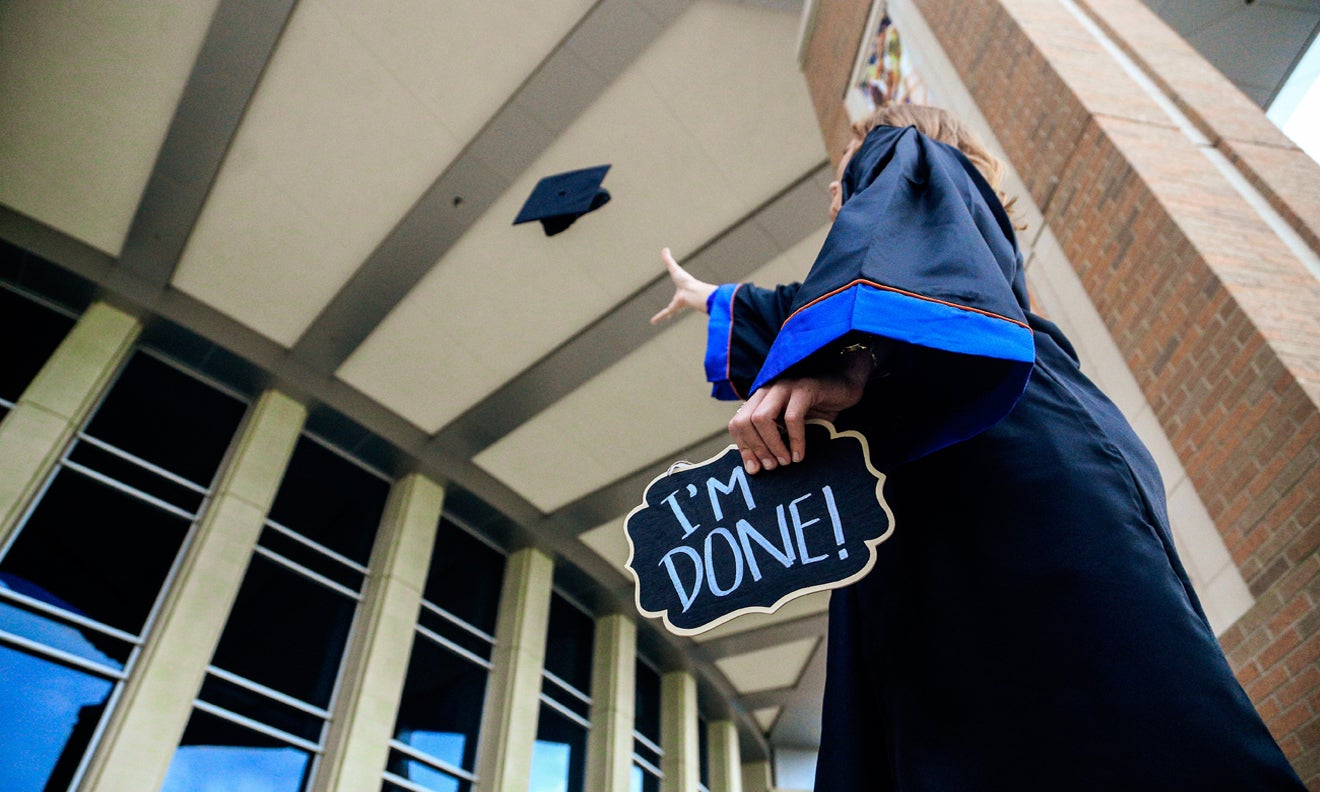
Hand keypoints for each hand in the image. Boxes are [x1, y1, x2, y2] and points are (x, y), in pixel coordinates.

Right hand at [650, 247, 716, 323]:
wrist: (692, 291)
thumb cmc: (686, 280)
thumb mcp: (675, 269)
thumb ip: (669, 260)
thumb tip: (664, 248)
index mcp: (681, 290)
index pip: (677, 292)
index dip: (676, 294)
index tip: (677, 297)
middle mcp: (679, 299)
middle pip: (675, 304)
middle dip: (672, 308)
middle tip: (670, 313)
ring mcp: (676, 305)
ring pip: (669, 311)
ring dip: (663, 316)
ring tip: (656, 321)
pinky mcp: (673, 308)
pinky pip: (664, 313)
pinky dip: (658, 317)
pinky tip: (652, 322)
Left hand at [728, 351, 872, 473]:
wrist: (845, 387)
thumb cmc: (818, 411)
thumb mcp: (790, 429)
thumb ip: (773, 442)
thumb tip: (755, 468)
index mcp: (760, 400)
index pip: (737, 423)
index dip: (743, 447)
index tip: (755, 469)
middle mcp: (767, 391)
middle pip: (744, 421)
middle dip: (756, 448)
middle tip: (771, 467)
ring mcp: (784, 387)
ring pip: (762, 418)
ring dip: (772, 445)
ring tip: (785, 462)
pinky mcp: (804, 388)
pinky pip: (792, 417)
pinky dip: (795, 440)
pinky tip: (800, 455)